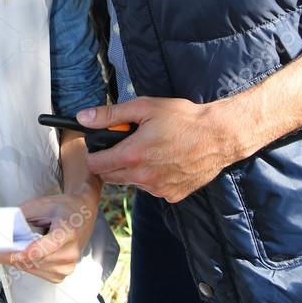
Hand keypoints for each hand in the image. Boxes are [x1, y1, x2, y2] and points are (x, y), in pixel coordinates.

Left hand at [0, 189, 97, 283]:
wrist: (85, 214)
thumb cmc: (64, 207)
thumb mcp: (44, 204)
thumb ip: (23, 216)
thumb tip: (1, 228)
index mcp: (67, 234)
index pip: (41, 249)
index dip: (20, 253)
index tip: (2, 254)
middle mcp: (68, 256)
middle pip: (28, 260)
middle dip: (1, 255)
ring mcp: (65, 268)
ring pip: (28, 267)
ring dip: (9, 259)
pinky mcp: (59, 275)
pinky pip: (33, 271)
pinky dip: (20, 262)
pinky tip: (11, 253)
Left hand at [77, 97, 239, 202]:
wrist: (218, 136)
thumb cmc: (182, 118)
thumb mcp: (144, 107)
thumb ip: (110, 115)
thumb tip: (83, 118)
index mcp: (132, 155)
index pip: (95, 166)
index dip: (93, 155)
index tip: (100, 146)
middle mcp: (142, 178)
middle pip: (110, 177)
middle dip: (111, 161)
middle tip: (125, 144)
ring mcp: (158, 189)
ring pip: (131, 183)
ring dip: (132, 170)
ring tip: (149, 150)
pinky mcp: (172, 195)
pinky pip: (152, 189)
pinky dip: (152, 177)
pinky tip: (164, 161)